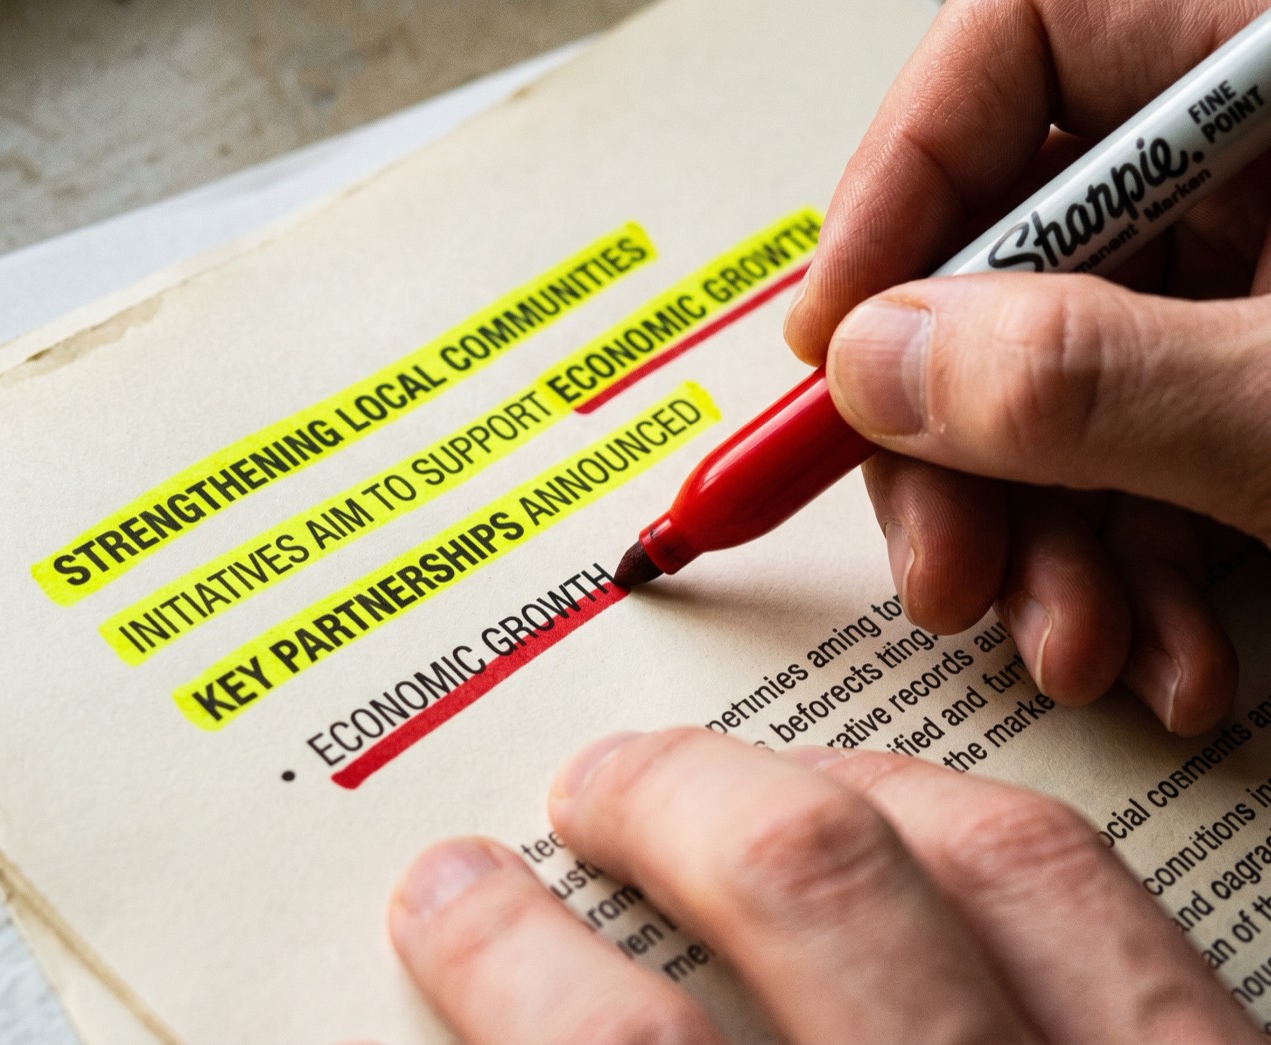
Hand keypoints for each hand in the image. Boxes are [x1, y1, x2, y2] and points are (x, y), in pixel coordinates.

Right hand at [389, 730, 1257, 1042]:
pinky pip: (1089, 895)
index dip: (513, 963)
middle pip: (817, 896)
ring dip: (814, 782)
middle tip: (587, 795)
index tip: (453, 901)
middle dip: (664, 807)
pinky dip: (957, 819)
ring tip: (712, 769)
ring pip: (979, 858)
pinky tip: (880, 811)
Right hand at [783, 0, 1270, 734]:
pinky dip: (1143, 565)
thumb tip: (877, 368)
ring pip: (1072, 384)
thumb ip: (1090, 372)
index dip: (895, 194)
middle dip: (969, 447)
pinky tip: (1165, 655)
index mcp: (1260, 52)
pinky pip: (1157, 448)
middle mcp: (1257, 154)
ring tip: (1075, 651)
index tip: (838, 347)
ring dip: (1052, 545)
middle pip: (1018, 259)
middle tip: (949, 566)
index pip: (1017, 51)